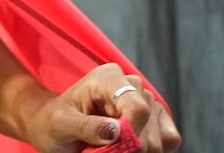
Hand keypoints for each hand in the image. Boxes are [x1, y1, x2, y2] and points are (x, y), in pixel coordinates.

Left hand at [20, 63, 180, 152]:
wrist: (54, 127)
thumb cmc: (54, 122)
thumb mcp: (61, 124)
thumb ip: (85, 127)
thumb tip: (115, 131)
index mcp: (108, 78)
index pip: (137, 107)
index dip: (133, 134)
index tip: (116, 149)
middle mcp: (131, 84)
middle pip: (150, 125)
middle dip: (131, 146)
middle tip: (105, 151)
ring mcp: (146, 101)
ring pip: (162, 137)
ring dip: (139, 150)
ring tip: (112, 148)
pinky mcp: (156, 119)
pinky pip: (170, 140)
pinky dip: (154, 151)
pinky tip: (129, 148)